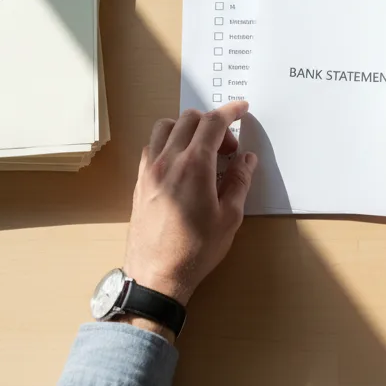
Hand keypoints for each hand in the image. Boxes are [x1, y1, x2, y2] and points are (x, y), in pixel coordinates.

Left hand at [123, 101, 256, 309]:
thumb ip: (239, 182)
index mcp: (194, 165)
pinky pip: (152, 145)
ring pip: (165, 126)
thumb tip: (246, 159)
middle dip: (213, 123)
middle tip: (227, 148)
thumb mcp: (229, 218)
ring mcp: (150, 169)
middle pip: (189, 119)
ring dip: (187, 127)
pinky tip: (181, 162)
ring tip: (202, 149)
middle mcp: (168, 160)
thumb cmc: (196, 250)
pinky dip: (169, 141)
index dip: (230, 111)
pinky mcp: (140, 180)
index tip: (242, 109)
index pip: (212, 123)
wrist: (155, 276)